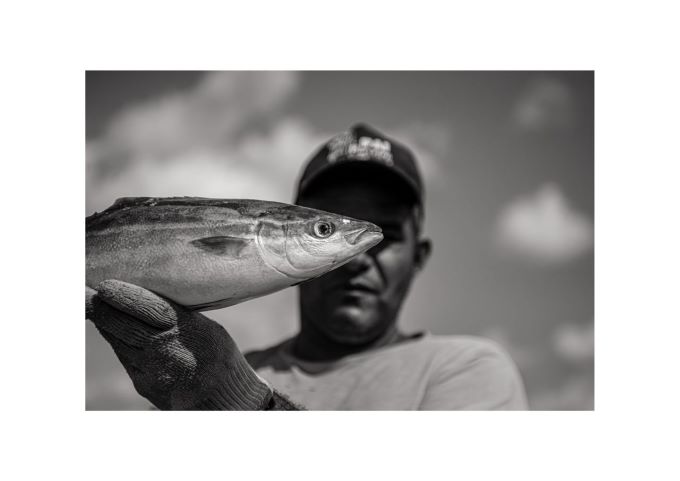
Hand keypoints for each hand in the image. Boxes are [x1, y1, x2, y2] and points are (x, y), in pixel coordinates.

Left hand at [86, 280, 271, 409]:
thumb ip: (177, 315)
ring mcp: (153, 371)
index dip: (123, 296)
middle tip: (83, 290)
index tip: (105, 284)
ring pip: (119, 341)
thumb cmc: (217, 356)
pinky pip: (125, 358)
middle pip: (123, 325)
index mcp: (188, 331)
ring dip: (106, 323)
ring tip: (93, 305)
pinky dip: (119, 342)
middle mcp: (168, 351)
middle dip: (100, 307)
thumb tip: (142, 298)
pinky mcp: (143, 385)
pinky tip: (115, 331)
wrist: (223, 401)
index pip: (149, 308)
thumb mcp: (206, 328)